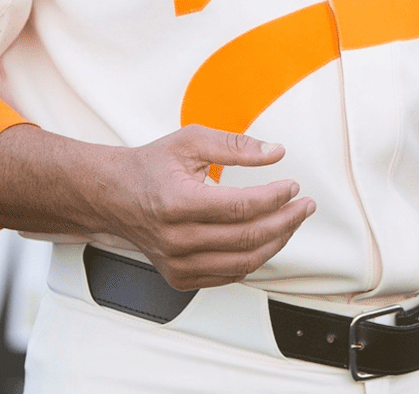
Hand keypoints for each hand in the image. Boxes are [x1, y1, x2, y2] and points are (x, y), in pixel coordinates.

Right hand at [100, 125, 315, 289]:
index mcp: (178, 203)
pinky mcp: (179, 277)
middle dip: (286, 221)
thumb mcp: (191, 140)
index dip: (274, 197)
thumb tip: (276, 152)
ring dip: (276, 241)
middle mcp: (176, 240)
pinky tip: (269, 238)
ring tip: (294, 220)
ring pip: (242, 262)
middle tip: (305, 205)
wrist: (113, 196)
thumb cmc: (151, 166)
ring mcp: (177, 264)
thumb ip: (236, 144)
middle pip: (247, 238)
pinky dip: (254, 258)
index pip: (240, 207)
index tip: (293, 185)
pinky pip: (228, 275)